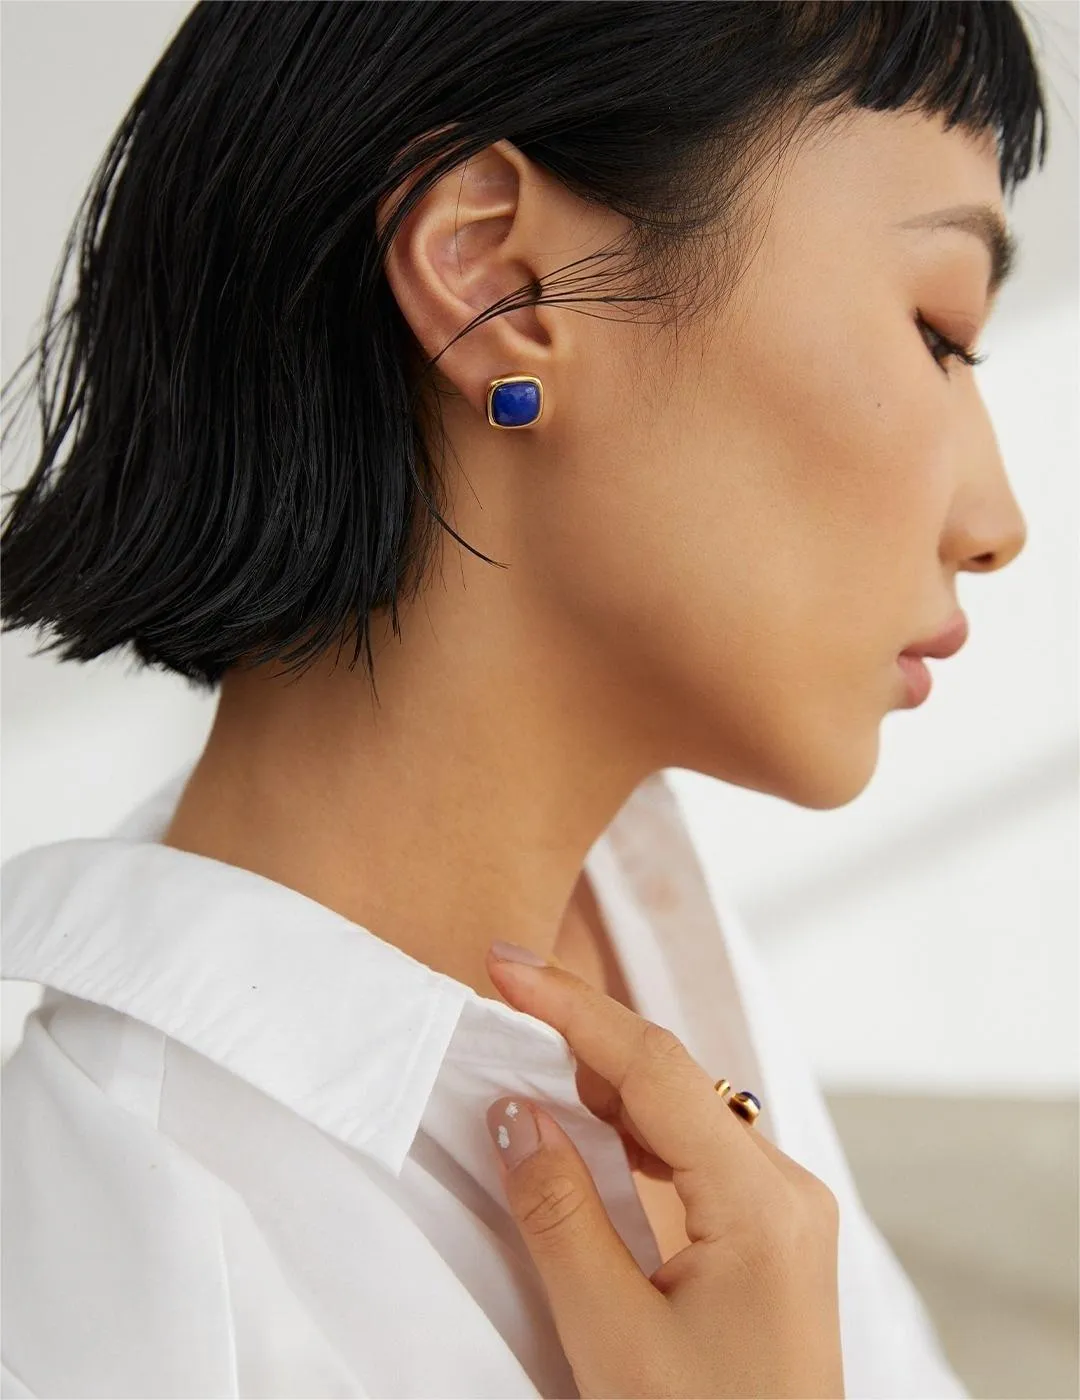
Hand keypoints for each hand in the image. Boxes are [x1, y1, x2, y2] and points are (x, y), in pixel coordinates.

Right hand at [484, 946, 844, 1399]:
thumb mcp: (612, 1339)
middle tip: (500, 1007)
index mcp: (761, 1202)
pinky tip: (580, 1135)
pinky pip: (690, 1156)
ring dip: (601, 1085)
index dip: (573, 1007)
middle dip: (581, 1037)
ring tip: (524, 1060)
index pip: (654, 1069)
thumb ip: (557, 1213)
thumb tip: (513, 1110)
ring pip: (680, 1114)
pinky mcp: (764, 1237)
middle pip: (671, 1080)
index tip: (505, 967)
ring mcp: (780, 1213)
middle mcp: (783, 1189)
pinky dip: (628, 1135)